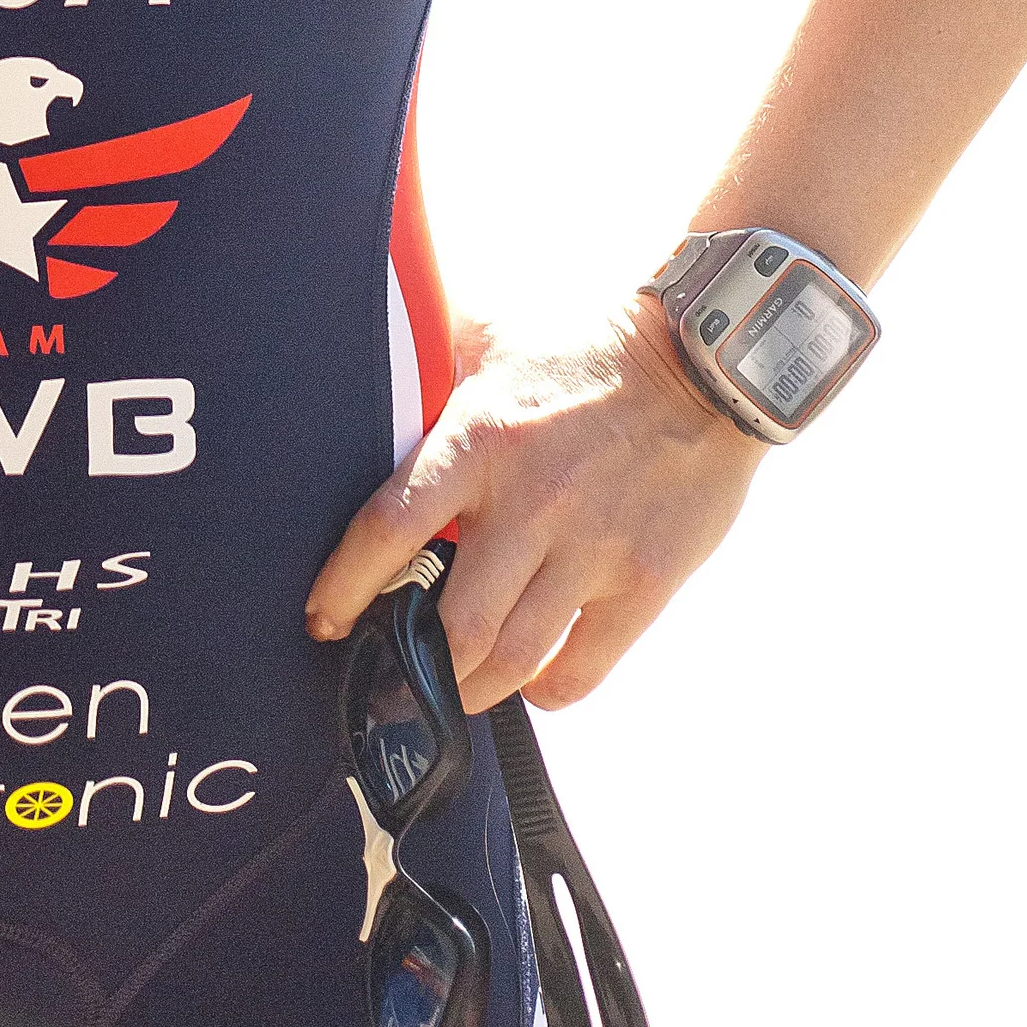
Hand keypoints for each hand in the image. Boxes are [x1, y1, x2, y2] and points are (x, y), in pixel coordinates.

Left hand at [304, 300, 761, 710]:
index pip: (388, 530)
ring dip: (474, 689)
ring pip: (513, 658)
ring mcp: (590, 548)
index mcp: (479, 439)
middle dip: (413, 664)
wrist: (702, 362)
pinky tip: (531, 682)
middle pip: (451, 624)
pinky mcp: (643, 582)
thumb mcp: (492, 334)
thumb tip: (374, 344)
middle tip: (395, 673)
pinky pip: (582, 668)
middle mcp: (530, 502)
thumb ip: (428, 351)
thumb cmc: (585, 348)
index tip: (324, 618)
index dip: (345, 587)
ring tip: (458, 688)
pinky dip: (546, 692)